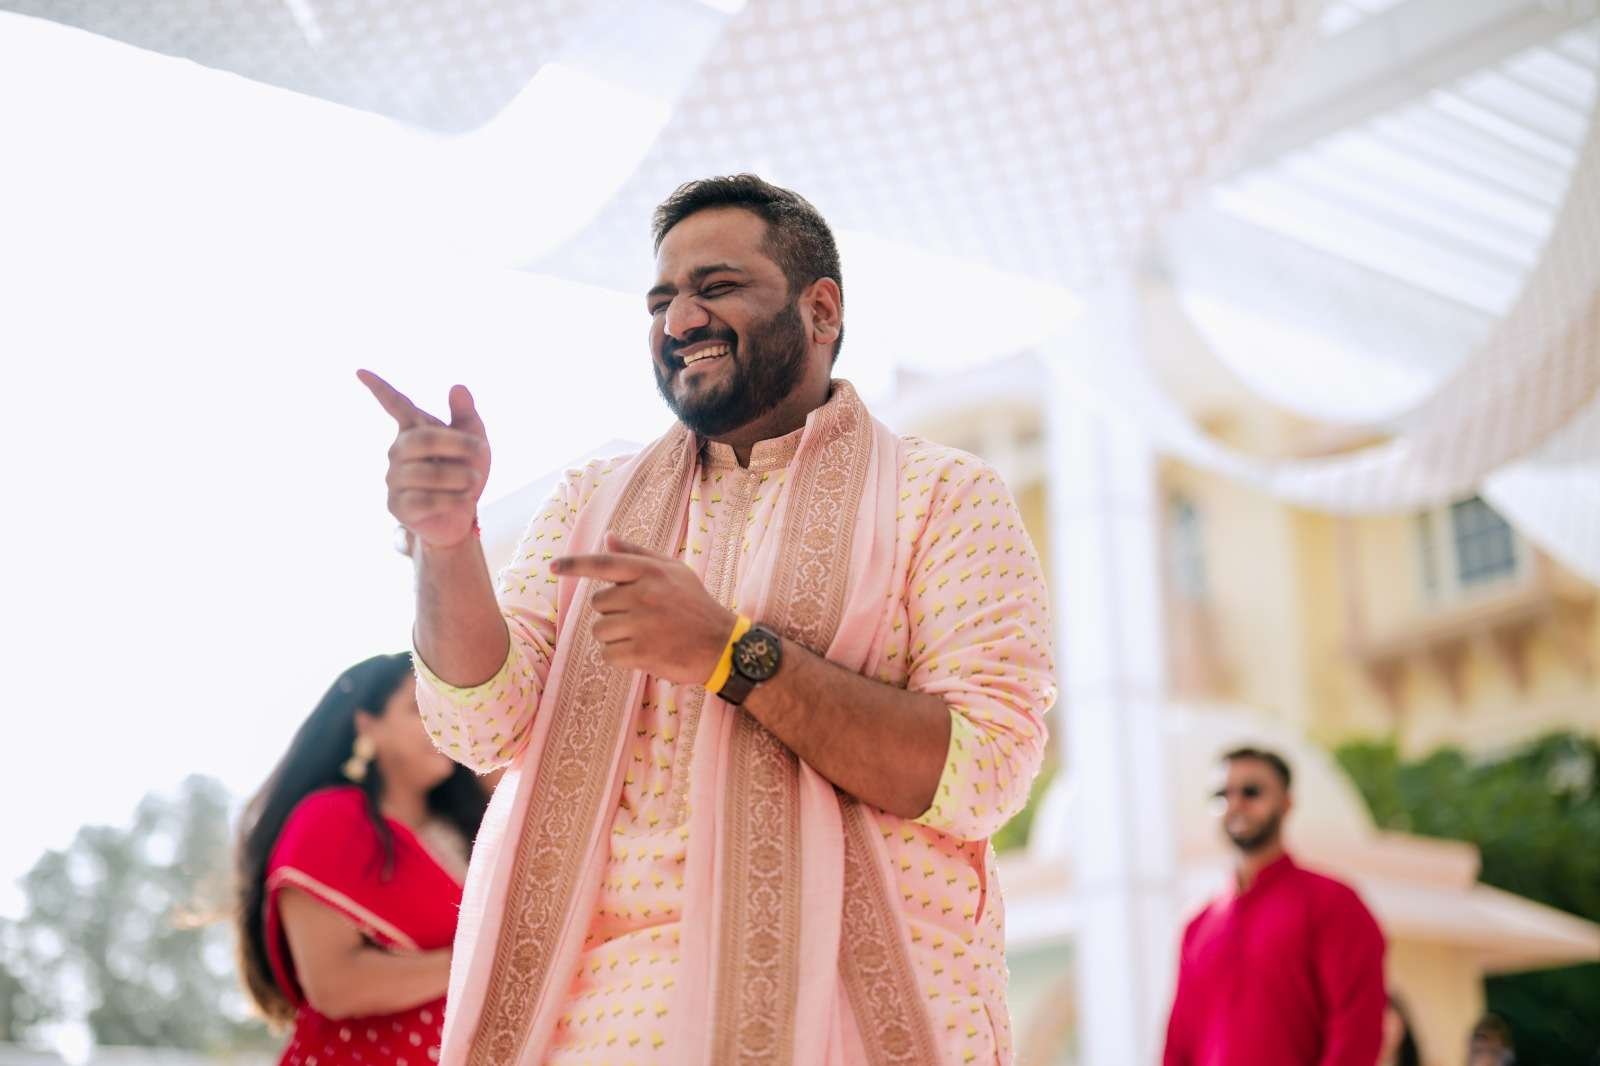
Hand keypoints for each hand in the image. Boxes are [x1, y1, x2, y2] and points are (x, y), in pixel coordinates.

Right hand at [358, 370, 489, 550]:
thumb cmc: (464, 474)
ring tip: (473, 482)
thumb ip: (466, 415)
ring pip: (428, 473)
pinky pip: (426, 500)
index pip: (395, 405)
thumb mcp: (475, 443)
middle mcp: (397, 452)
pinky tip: (464, 501)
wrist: (461, 517)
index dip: (379, 388)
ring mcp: (394, 480)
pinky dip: (454, 500)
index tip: (360, 370)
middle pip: (423, 439)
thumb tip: (457, 387)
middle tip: (482, 450)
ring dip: (461, 477)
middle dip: (458, 444)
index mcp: (414, 430)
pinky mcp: (398, 506)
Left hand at [553, 533, 737, 685]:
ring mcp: (641, 624)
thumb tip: (606, 537)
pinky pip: (608, 654)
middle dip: (613, 612)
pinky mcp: (640, 652)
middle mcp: (643, 594)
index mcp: (649, 571)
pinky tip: (643, 652)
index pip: (602, 564)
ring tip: (642, 635)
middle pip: (598, 604)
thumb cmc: (694, 604)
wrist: (721, 645)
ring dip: (615, 636)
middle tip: (640, 617)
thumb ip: (637, 553)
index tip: (553, 566)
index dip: (574, 565)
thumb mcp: (673, 570)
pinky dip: (620, 657)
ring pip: (600, 630)